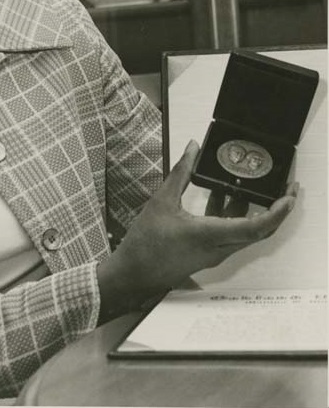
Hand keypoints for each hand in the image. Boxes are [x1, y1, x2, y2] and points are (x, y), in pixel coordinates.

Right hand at [96, 140, 296, 322]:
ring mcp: (215, 254)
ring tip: (254, 185)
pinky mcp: (208, 254)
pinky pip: (231, 235)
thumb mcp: (161, 201)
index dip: (276, 212)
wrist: (134, 274)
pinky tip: (222, 196)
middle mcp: (219, 248)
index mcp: (210, 235)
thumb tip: (193, 148)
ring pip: (245, 233)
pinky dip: (234, 216)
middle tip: (285, 189)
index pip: (255, 227)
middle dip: (276, 210)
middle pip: (259, 231)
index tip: (288, 197)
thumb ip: (180, 173)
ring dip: (253, 211)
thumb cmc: (145, 243)